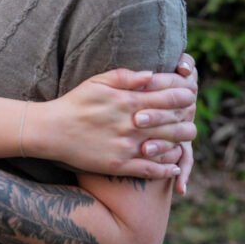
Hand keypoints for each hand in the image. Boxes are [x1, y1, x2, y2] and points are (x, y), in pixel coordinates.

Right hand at [38, 61, 195, 190]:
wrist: (51, 131)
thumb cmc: (75, 102)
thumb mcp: (97, 81)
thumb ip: (126, 76)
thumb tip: (152, 74)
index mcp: (128, 101)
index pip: (168, 97)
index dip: (184, 95)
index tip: (190, 93)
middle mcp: (131, 124)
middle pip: (173, 122)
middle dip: (188, 117)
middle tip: (192, 115)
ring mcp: (127, 147)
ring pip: (167, 146)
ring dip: (181, 141)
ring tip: (187, 138)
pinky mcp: (120, 165)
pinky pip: (150, 169)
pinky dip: (166, 168)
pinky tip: (174, 165)